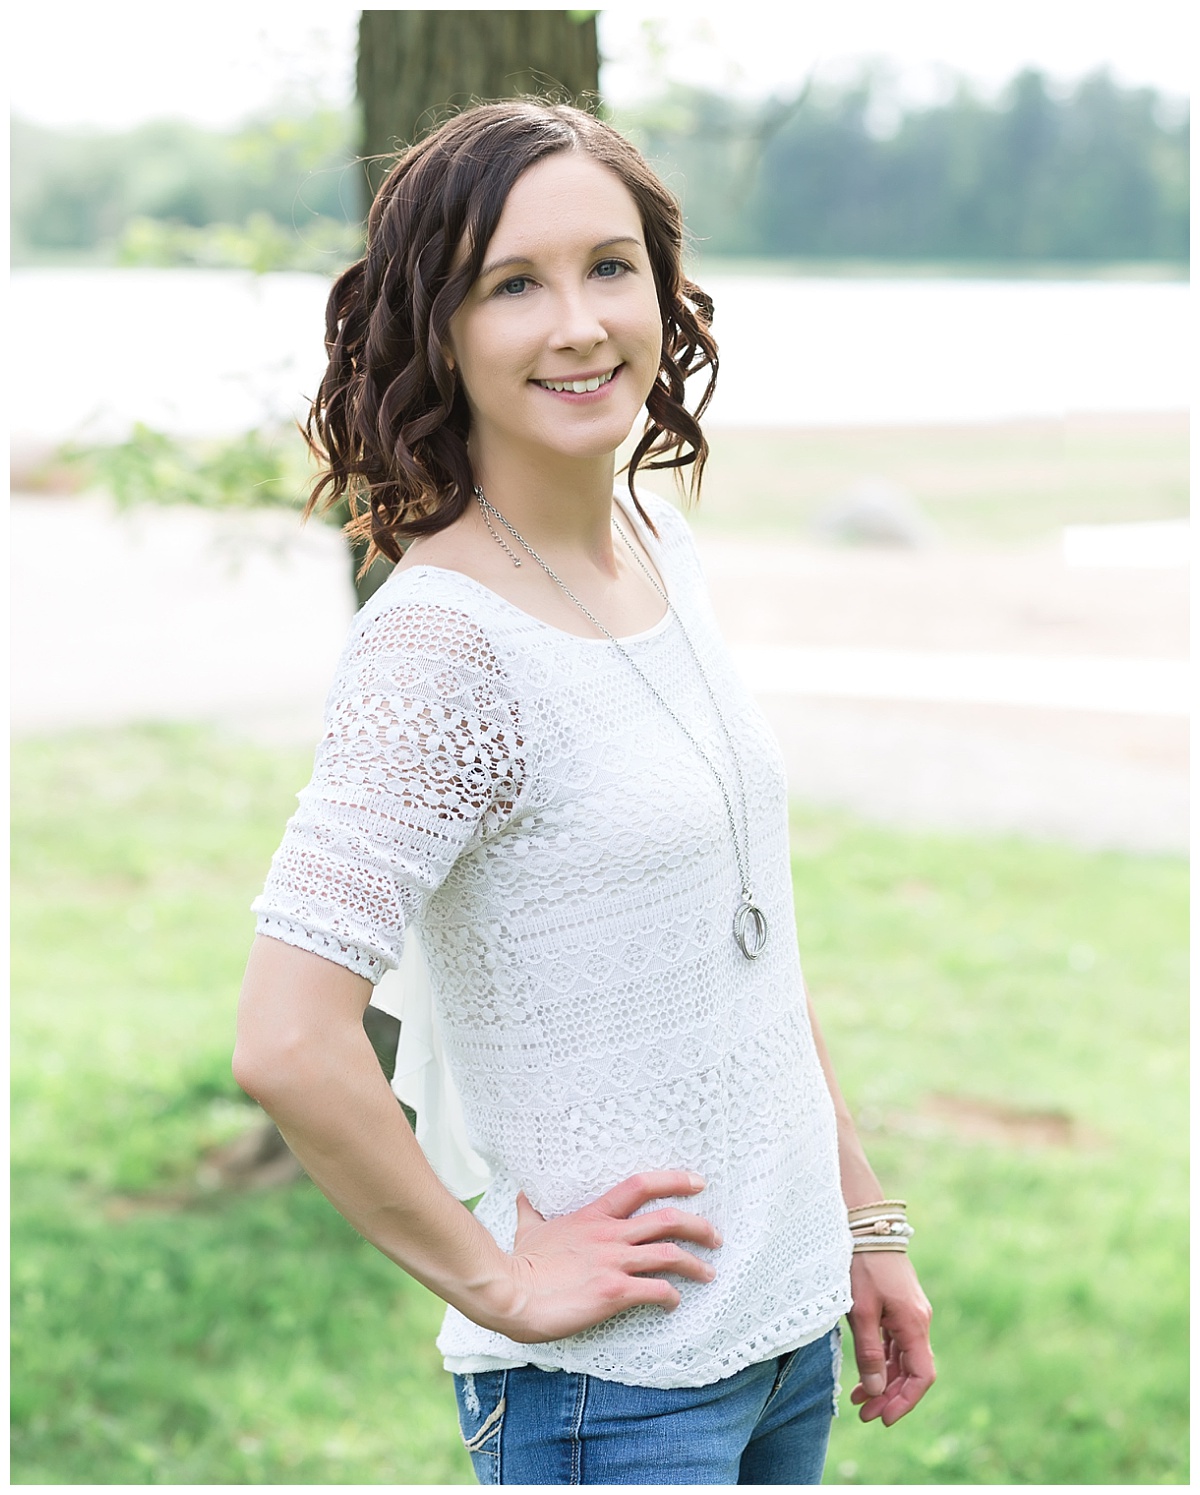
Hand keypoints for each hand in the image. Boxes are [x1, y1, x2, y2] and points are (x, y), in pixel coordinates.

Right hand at [485, 1170, 721, 1343]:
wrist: (510, 1292)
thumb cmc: (520, 1264)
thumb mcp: (529, 1229)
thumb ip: (532, 1212)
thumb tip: (523, 1197)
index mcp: (594, 1216)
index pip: (640, 1185)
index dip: (674, 1180)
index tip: (697, 1183)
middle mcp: (610, 1235)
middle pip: (667, 1219)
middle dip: (698, 1226)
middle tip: (715, 1236)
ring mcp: (613, 1262)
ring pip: (669, 1254)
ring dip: (695, 1264)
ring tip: (708, 1272)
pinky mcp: (613, 1293)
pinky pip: (656, 1290)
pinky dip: (671, 1296)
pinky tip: (673, 1302)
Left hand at [846, 1251, 934, 1425]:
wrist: (867, 1226)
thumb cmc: (862, 1265)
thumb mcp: (860, 1311)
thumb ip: (868, 1353)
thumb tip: (877, 1391)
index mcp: (914, 1324)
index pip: (922, 1376)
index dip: (905, 1402)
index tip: (884, 1418)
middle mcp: (918, 1321)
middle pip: (911, 1371)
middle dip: (890, 1396)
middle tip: (864, 1415)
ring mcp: (909, 1313)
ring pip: (902, 1358)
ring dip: (884, 1380)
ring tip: (858, 1400)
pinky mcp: (898, 1305)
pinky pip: (895, 1343)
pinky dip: (881, 1361)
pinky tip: (865, 1373)